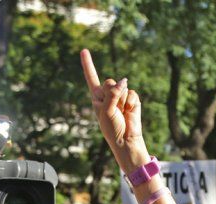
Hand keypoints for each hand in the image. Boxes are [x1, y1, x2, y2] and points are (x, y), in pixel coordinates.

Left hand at [80, 49, 147, 171]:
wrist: (126, 140)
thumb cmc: (111, 128)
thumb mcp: (105, 110)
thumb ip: (112, 93)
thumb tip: (125, 81)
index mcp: (96, 97)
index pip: (91, 78)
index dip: (88, 64)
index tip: (83, 50)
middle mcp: (107, 95)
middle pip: (109, 81)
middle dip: (111, 93)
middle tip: (113, 109)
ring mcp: (120, 97)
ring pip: (121, 87)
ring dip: (121, 100)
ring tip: (121, 113)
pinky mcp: (132, 100)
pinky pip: (131, 93)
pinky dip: (130, 102)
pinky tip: (129, 112)